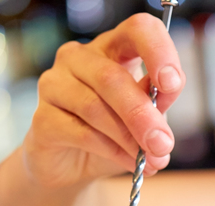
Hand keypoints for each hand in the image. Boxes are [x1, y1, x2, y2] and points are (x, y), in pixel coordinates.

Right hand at [24, 13, 184, 187]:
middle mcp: (79, 58)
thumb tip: (165, 107)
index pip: (137, 30)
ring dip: (129, 138)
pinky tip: (130, 164)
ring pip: (95, 107)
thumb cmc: (111, 134)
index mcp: (112, 48)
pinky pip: (81, 133)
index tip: (172, 84)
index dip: (157, 51)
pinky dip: (112, 151)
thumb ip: (154, 106)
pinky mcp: (42, 118)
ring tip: (150, 160)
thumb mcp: (142, 118)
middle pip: (112, 77)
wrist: (73, 167)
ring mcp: (54, 85)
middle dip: (142, 114)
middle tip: (163, 143)